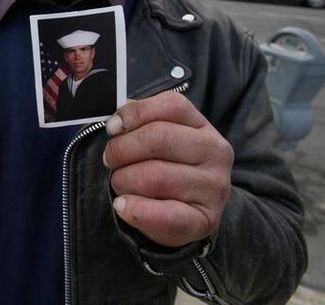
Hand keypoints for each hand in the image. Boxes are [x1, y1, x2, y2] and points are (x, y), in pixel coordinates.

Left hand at [102, 91, 233, 247]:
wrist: (189, 214)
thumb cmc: (168, 169)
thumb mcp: (160, 141)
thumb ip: (142, 122)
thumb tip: (119, 117)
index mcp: (203, 126)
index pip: (172, 105)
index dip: (135, 113)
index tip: (113, 128)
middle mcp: (215, 153)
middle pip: (159, 137)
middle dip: (122, 149)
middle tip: (109, 160)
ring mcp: (214, 187)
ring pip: (155, 176)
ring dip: (124, 180)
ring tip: (120, 184)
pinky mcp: (206, 220)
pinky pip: (166, 215)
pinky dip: (136, 210)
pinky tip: (123, 206)